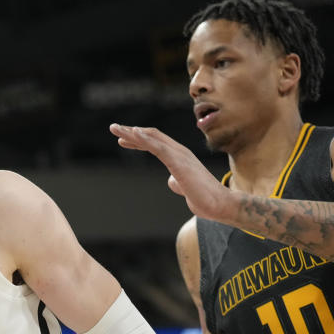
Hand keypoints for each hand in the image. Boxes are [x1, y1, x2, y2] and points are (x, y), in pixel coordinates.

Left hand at [109, 123, 237, 223]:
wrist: (220, 205)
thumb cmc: (204, 198)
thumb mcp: (185, 188)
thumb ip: (177, 181)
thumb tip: (171, 180)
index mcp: (180, 157)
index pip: (157, 143)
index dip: (139, 140)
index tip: (123, 140)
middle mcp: (180, 152)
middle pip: (152, 136)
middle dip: (131, 132)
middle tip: (114, 128)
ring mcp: (180, 156)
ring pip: (153, 139)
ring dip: (133, 133)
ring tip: (116, 129)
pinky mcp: (179, 163)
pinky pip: (159, 147)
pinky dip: (145, 139)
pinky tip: (134, 134)